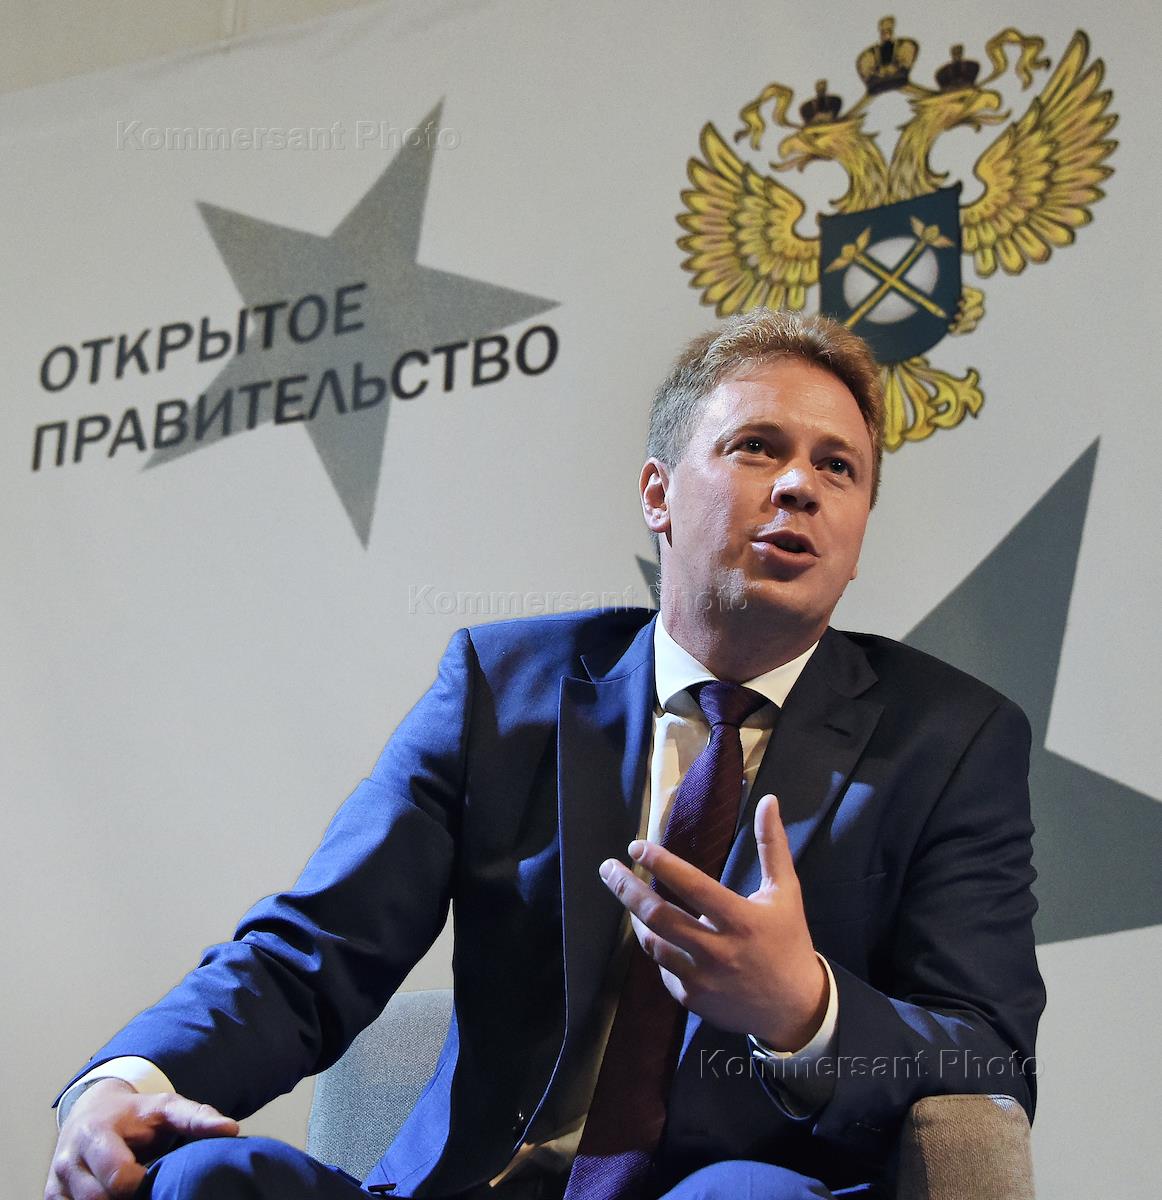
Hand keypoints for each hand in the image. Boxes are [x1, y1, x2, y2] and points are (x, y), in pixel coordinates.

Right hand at [45, 1077, 238, 1199]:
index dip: (142, 1185)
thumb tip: (232, 1129)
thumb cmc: (136, 1114)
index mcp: (97, 1134)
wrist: (93, 1110)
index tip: (155, 1178)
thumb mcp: (167, 1107)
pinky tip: (114, 1198)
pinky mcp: (51, 1198)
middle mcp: (69, 1160)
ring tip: (133, 1192)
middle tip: (145, 1188)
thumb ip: (197, 1117)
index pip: (120, 1178)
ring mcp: (56, 1182)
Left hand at [599, 793, 827, 1049]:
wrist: (795, 1008)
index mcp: (740, 918)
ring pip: (652, 942)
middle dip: (626, 888)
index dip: (660, 863)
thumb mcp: (786, 892)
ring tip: (626, 895)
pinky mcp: (691, 997)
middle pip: (658, 916)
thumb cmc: (788, 941)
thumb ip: (772, 845)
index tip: (635, 846)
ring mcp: (701, 977)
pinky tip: (654, 931)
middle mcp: (717, 949)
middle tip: (607, 868)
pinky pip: (661, 967)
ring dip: (635, 916)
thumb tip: (767, 800)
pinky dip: (656, 946)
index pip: (691, 885)